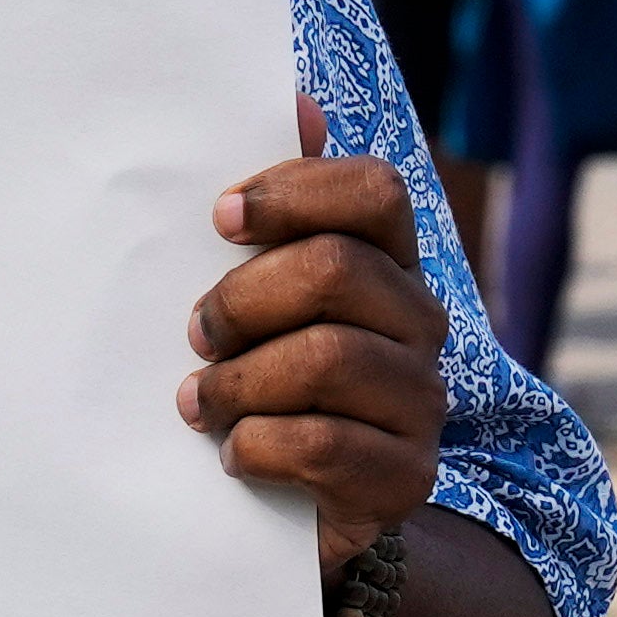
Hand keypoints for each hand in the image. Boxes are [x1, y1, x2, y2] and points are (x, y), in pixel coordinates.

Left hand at [178, 107, 452, 554]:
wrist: (290, 514)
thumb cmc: (264, 380)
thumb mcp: (257, 294)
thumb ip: (276, 210)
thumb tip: (295, 102)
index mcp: (389, 263)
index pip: (375, 191)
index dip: (295, 192)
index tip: (220, 218)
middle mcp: (420, 323)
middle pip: (337, 269)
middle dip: (244, 298)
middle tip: (195, 334)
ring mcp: (420, 402)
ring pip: (330, 356)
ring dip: (240, 381)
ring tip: (198, 403)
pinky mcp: (404, 477)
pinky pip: (327, 443)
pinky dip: (260, 445)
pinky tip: (233, 454)